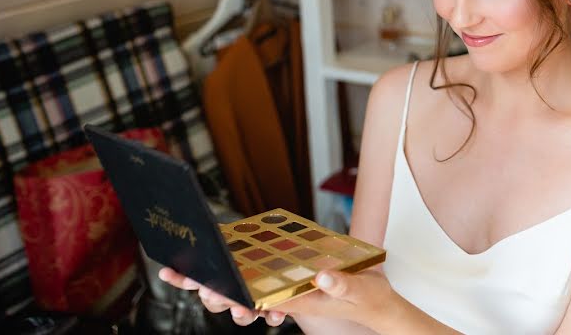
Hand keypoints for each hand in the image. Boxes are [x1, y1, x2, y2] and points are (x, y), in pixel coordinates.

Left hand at [159, 266, 399, 330]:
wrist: (379, 305)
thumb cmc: (370, 301)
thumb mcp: (362, 292)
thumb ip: (343, 286)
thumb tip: (321, 278)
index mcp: (297, 302)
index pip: (254, 300)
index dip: (225, 292)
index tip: (198, 285)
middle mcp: (286, 297)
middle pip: (241, 295)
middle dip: (214, 290)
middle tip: (190, 281)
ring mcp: (287, 289)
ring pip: (247, 289)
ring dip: (226, 285)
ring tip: (205, 282)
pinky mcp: (293, 281)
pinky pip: (266, 280)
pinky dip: (250, 276)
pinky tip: (242, 265)